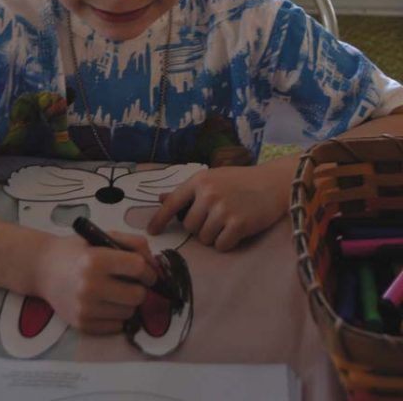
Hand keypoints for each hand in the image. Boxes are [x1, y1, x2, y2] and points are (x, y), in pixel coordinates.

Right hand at [35, 231, 156, 333]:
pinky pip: (117, 327)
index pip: (138, 268)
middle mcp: (90, 286)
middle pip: (137, 295)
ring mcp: (85, 309)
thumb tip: (156, 266)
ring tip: (116, 291)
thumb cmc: (76, 250)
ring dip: (128, 302)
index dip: (148, 269)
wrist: (42, 268)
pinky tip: (106, 303)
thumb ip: (133, 244)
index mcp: (95, 259)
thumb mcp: (102, 236)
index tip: (146, 271)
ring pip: (129, 312)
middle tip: (131, 282)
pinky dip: (117, 316)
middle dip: (140, 287)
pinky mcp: (82, 325)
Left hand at [147, 157, 296, 250]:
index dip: (159, 219)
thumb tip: (161, 199)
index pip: (172, 203)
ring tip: (227, 222)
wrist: (273, 183)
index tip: (152, 231)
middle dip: (199, 228)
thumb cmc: (241, 181)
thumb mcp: (213, 179)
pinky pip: (221, 246)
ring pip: (204, 238)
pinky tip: (236, 230)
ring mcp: (223, 209)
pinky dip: (227, 243)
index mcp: (199, 181)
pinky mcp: (238, 224)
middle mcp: (208, 194)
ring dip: (213, 236)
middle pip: (189, 227)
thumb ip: (188, 191)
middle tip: (215, 219)